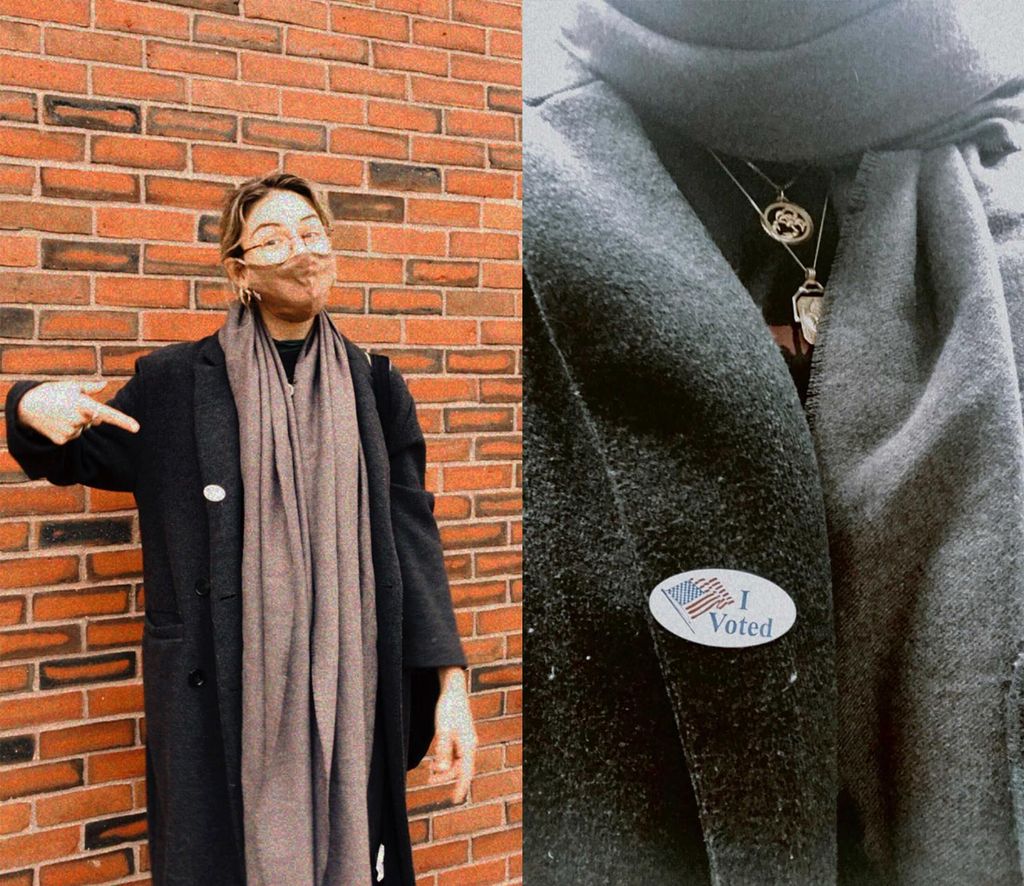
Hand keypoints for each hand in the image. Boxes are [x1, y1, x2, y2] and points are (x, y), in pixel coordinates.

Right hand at [17, 380, 139, 444]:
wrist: (27, 406)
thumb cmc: (53, 392)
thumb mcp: (71, 386)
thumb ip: (90, 388)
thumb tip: (105, 383)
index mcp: (83, 404)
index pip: (107, 414)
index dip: (123, 421)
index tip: (137, 428)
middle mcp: (78, 419)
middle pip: (94, 421)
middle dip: (86, 415)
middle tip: (68, 406)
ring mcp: (70, 431)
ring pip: (83, 429)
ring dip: (76, 423)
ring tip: (60, 414)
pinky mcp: (62, 440)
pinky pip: (73, 436)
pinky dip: (67, 431)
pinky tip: (56, 423)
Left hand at [427, 666, 476, 803]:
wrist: (453, 690)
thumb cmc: (448, 709)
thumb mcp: (442, 731)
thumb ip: (443, 752)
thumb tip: (443, 771)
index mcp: (468, 745)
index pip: (466, 772)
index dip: (461, 787)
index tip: (455, 800)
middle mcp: (470, 745)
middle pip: (461, 769)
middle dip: (447, 777)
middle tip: (429, 780)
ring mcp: (466, 740)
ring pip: (458, 762)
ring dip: (445, 769)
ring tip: (430, 772)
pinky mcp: (461, 736)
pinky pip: (456, 754)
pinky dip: (446, 760)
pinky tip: (436, 761)